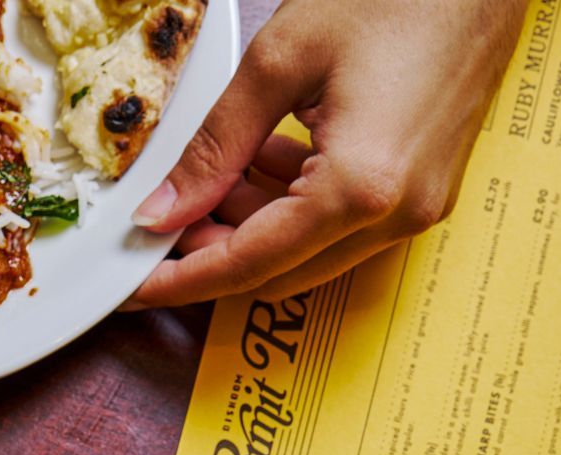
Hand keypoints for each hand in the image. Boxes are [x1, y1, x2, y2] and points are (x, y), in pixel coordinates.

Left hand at [127, 0, 524, 307]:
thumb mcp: (280, 61)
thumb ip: (215, 146)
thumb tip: (164, 209)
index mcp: (361, 189)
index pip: (250, 264)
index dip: (183, 281)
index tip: (135, 286)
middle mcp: (397, 215)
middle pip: (281, 273)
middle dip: (215, 256)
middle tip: (163, 223)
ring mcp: (418, 208)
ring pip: (310, 254)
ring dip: (253, 228)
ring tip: (211, 176)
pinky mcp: (424, 191)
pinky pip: (343, 226)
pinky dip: (293, 208)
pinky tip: (262, 161)